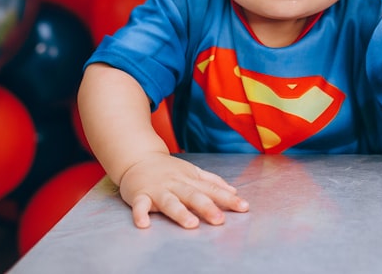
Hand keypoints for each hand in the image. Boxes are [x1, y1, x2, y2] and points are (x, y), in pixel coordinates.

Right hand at [118, 152, 249, 228]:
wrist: (137, 157)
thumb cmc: (168, 169)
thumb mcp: (192, 171)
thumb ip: (212, 180)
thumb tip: (234, 190)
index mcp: (190, 179)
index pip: (212, 189)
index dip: (228, 199)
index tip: (244, 208)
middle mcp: (176, 184)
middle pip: (193, 196)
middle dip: (207, 207)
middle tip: (220, 220)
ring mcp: (158, 189)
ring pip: (170, 201)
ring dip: (180, 212)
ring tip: (191, 224)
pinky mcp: (139, 195)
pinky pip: (140, 205)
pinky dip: (141, 214)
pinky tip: (144, 224)